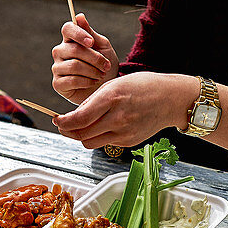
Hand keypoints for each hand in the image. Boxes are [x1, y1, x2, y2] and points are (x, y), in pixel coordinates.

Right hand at [51, 12, 118, 104]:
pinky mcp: (58, 84)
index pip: (67, 28)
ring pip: (74, 66)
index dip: (79, 34)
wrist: (106, 88)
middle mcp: (60, 52)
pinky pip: (71, 80)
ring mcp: (57, 68)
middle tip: (106, 66)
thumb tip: (79, 16)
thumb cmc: (104, 65)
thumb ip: (91, 33)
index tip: (91, 42)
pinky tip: (93, 82)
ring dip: (92, 71)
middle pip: (74, 50)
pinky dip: (86, 81)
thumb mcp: (102, 47)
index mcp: (70, 40)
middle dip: (94, 58)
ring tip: (101, 75)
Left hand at [53, 72, 194, 149]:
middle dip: (68, 131)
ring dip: (82, 136)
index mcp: (112, 99)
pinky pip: (105, 143)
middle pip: (81, 135)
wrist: (171, 99)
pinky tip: (105, 125)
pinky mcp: (129, 142)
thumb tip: (73, 116)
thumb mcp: (114, 85)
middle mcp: (117, 119)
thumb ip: (93, 101)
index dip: (63, 122)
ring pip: (90, 143)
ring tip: (82, 126)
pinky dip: (99, 136)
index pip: (79, 119)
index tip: (56, 119)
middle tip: (64, 125)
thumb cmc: (143, 87)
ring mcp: (124, 133)